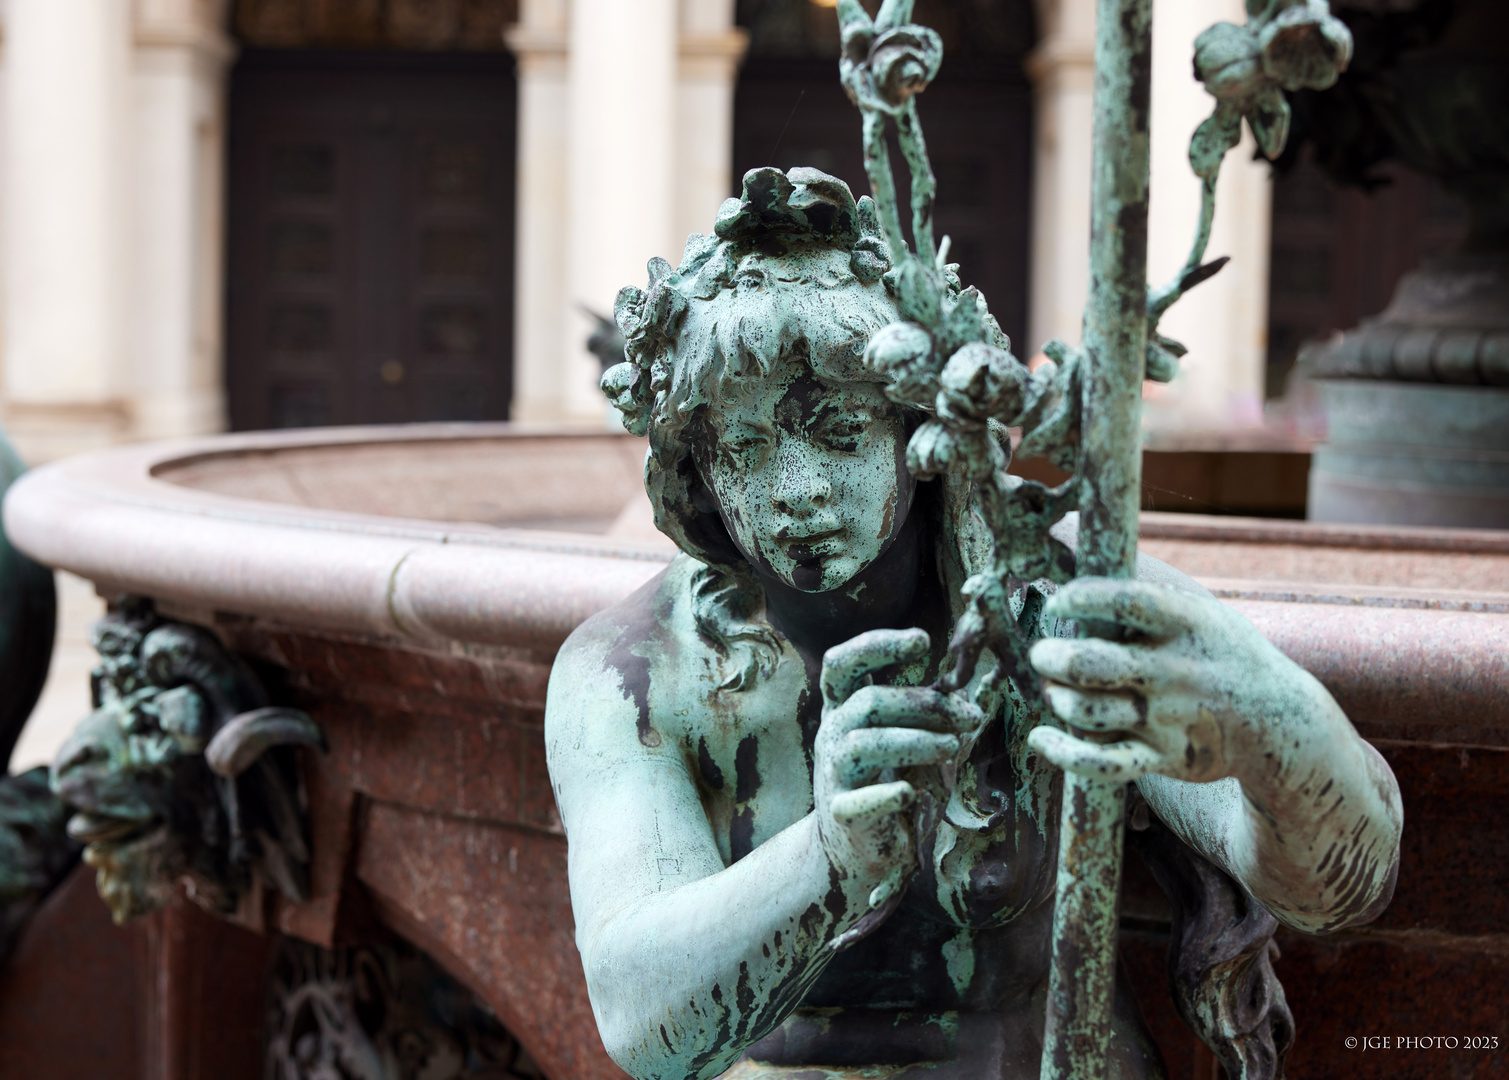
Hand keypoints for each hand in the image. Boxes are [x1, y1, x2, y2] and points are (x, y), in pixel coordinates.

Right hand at [814, 629, 981, 905]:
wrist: (855, 844)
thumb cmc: (888, 778)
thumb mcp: (906, 736)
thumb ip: (928, 710)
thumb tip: (971, 680)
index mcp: (844, 707)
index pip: (843, 663)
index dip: (877, 644)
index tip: (923, 640)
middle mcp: (833, 733)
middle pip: (867, 701)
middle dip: (923, 704)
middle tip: (969, 717)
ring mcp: (833, 773)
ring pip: (864, 743)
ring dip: (915, 741)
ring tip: (953, 748)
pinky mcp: (842, 813)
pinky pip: (859, 801)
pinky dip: (885, 795)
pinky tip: (910, 793)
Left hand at [1026, 578, 1294, 784]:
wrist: (1280, 722)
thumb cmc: (1218, 653)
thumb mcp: (1198, 611)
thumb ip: (1139, 588)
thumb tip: (1066, 535)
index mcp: (1185, 623)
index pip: (1126, 601)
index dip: (1082, 597)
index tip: (1058, 600)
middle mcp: (1176, 670)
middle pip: (1094, 663)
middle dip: (1052, 657)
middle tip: (1044, 653)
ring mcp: (1169, 717)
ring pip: (1089, 711)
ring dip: (1057, 698)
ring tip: (1054, 688)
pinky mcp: (1163, 757)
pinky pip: (1103, 764)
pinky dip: (1064, 753)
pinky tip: (1043, 738)